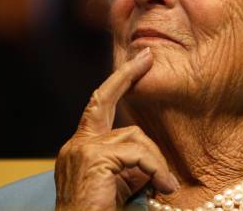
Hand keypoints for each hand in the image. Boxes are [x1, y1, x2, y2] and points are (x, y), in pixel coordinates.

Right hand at [55, 47, 178, 209]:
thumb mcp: (120, 185)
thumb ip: (131, 163)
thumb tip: (154, 156)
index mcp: (79, 148)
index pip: (97, 106)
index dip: (116, 82)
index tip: (137, 61)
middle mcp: (75, 144)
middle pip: (107, 103)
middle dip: (126, 75)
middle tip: (147, 56)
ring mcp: (82, 149)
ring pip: (133, 137)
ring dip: (156, 161)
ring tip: (166, 186)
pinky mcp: (94, 159)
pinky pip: (137, 154)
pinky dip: (156, 169)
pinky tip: (163, 187)